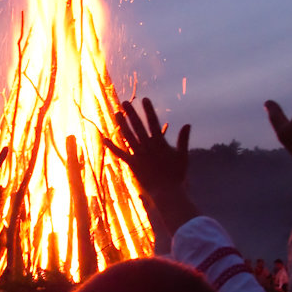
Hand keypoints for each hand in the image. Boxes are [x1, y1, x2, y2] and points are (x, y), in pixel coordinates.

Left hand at [105, 98, 198, 233]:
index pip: (153, 122)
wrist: (167, 192)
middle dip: (131, 113)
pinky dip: (112, 146)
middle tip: (125, 102)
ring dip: (122, 124)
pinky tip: (104, 138)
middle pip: (138, 126)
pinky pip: (120, 153)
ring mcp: (139, 155)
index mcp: (160, 143)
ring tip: (116, 113)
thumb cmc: (177, 176)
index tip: (145, 99)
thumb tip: (187, 124)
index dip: (148, 110)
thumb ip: (183, 140)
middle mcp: (148, 146)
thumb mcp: (183, 156)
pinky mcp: (133, 164)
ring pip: (128, 136)